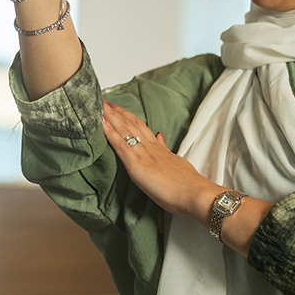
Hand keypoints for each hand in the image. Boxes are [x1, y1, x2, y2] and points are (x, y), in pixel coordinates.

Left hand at [102, 100, 217, 219]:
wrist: (195, 194)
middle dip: (116, 112)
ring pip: (124, 130)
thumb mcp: (177, 162)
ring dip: (110, 117)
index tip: (118, 108)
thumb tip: (159, 136)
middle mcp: (150, 148)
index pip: (141, 127)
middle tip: (103, 100)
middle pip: (131, 124)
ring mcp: (143, 155)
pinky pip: (120, 145)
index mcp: (159, 149)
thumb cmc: (188, 186)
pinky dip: (109, 133)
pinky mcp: (137, 165)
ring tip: (98, 105)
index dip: (128, 117)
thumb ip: (166, 149)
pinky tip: (100, 124)